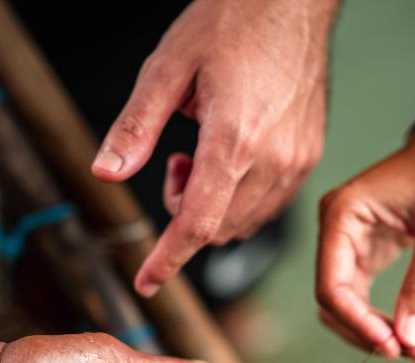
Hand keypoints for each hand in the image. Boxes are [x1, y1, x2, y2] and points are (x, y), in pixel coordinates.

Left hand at [92, 0, 337, 295]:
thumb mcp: (167, 67)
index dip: (168, 259)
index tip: (147, 282)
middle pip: (218, 229)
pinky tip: (232, 159)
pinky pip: (267, 207)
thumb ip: (135, 127)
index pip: (197, 223)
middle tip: (177, 163)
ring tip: (205, 154)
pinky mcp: (308, 160)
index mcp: (234, 138)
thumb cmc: (235, 20)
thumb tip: (106, 174)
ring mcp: (296, 163)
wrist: (294, 0)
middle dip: (184, 215)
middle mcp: (272, 159)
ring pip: (243, 224)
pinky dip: (238, 201)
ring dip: (212, 209)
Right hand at [316, 130, 414, 362]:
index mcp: (342, 215)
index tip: (393, 346)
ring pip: (346, 305)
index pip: (332, 286)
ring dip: (375, 332)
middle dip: (368, 333)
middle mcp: (336, 231)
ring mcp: (348, 244)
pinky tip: (410, 336)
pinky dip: (383, 319)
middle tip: (410, 354)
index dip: (357, 322)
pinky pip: (362, 298)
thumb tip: (410, 338)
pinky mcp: (365, 254)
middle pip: (334, 301)